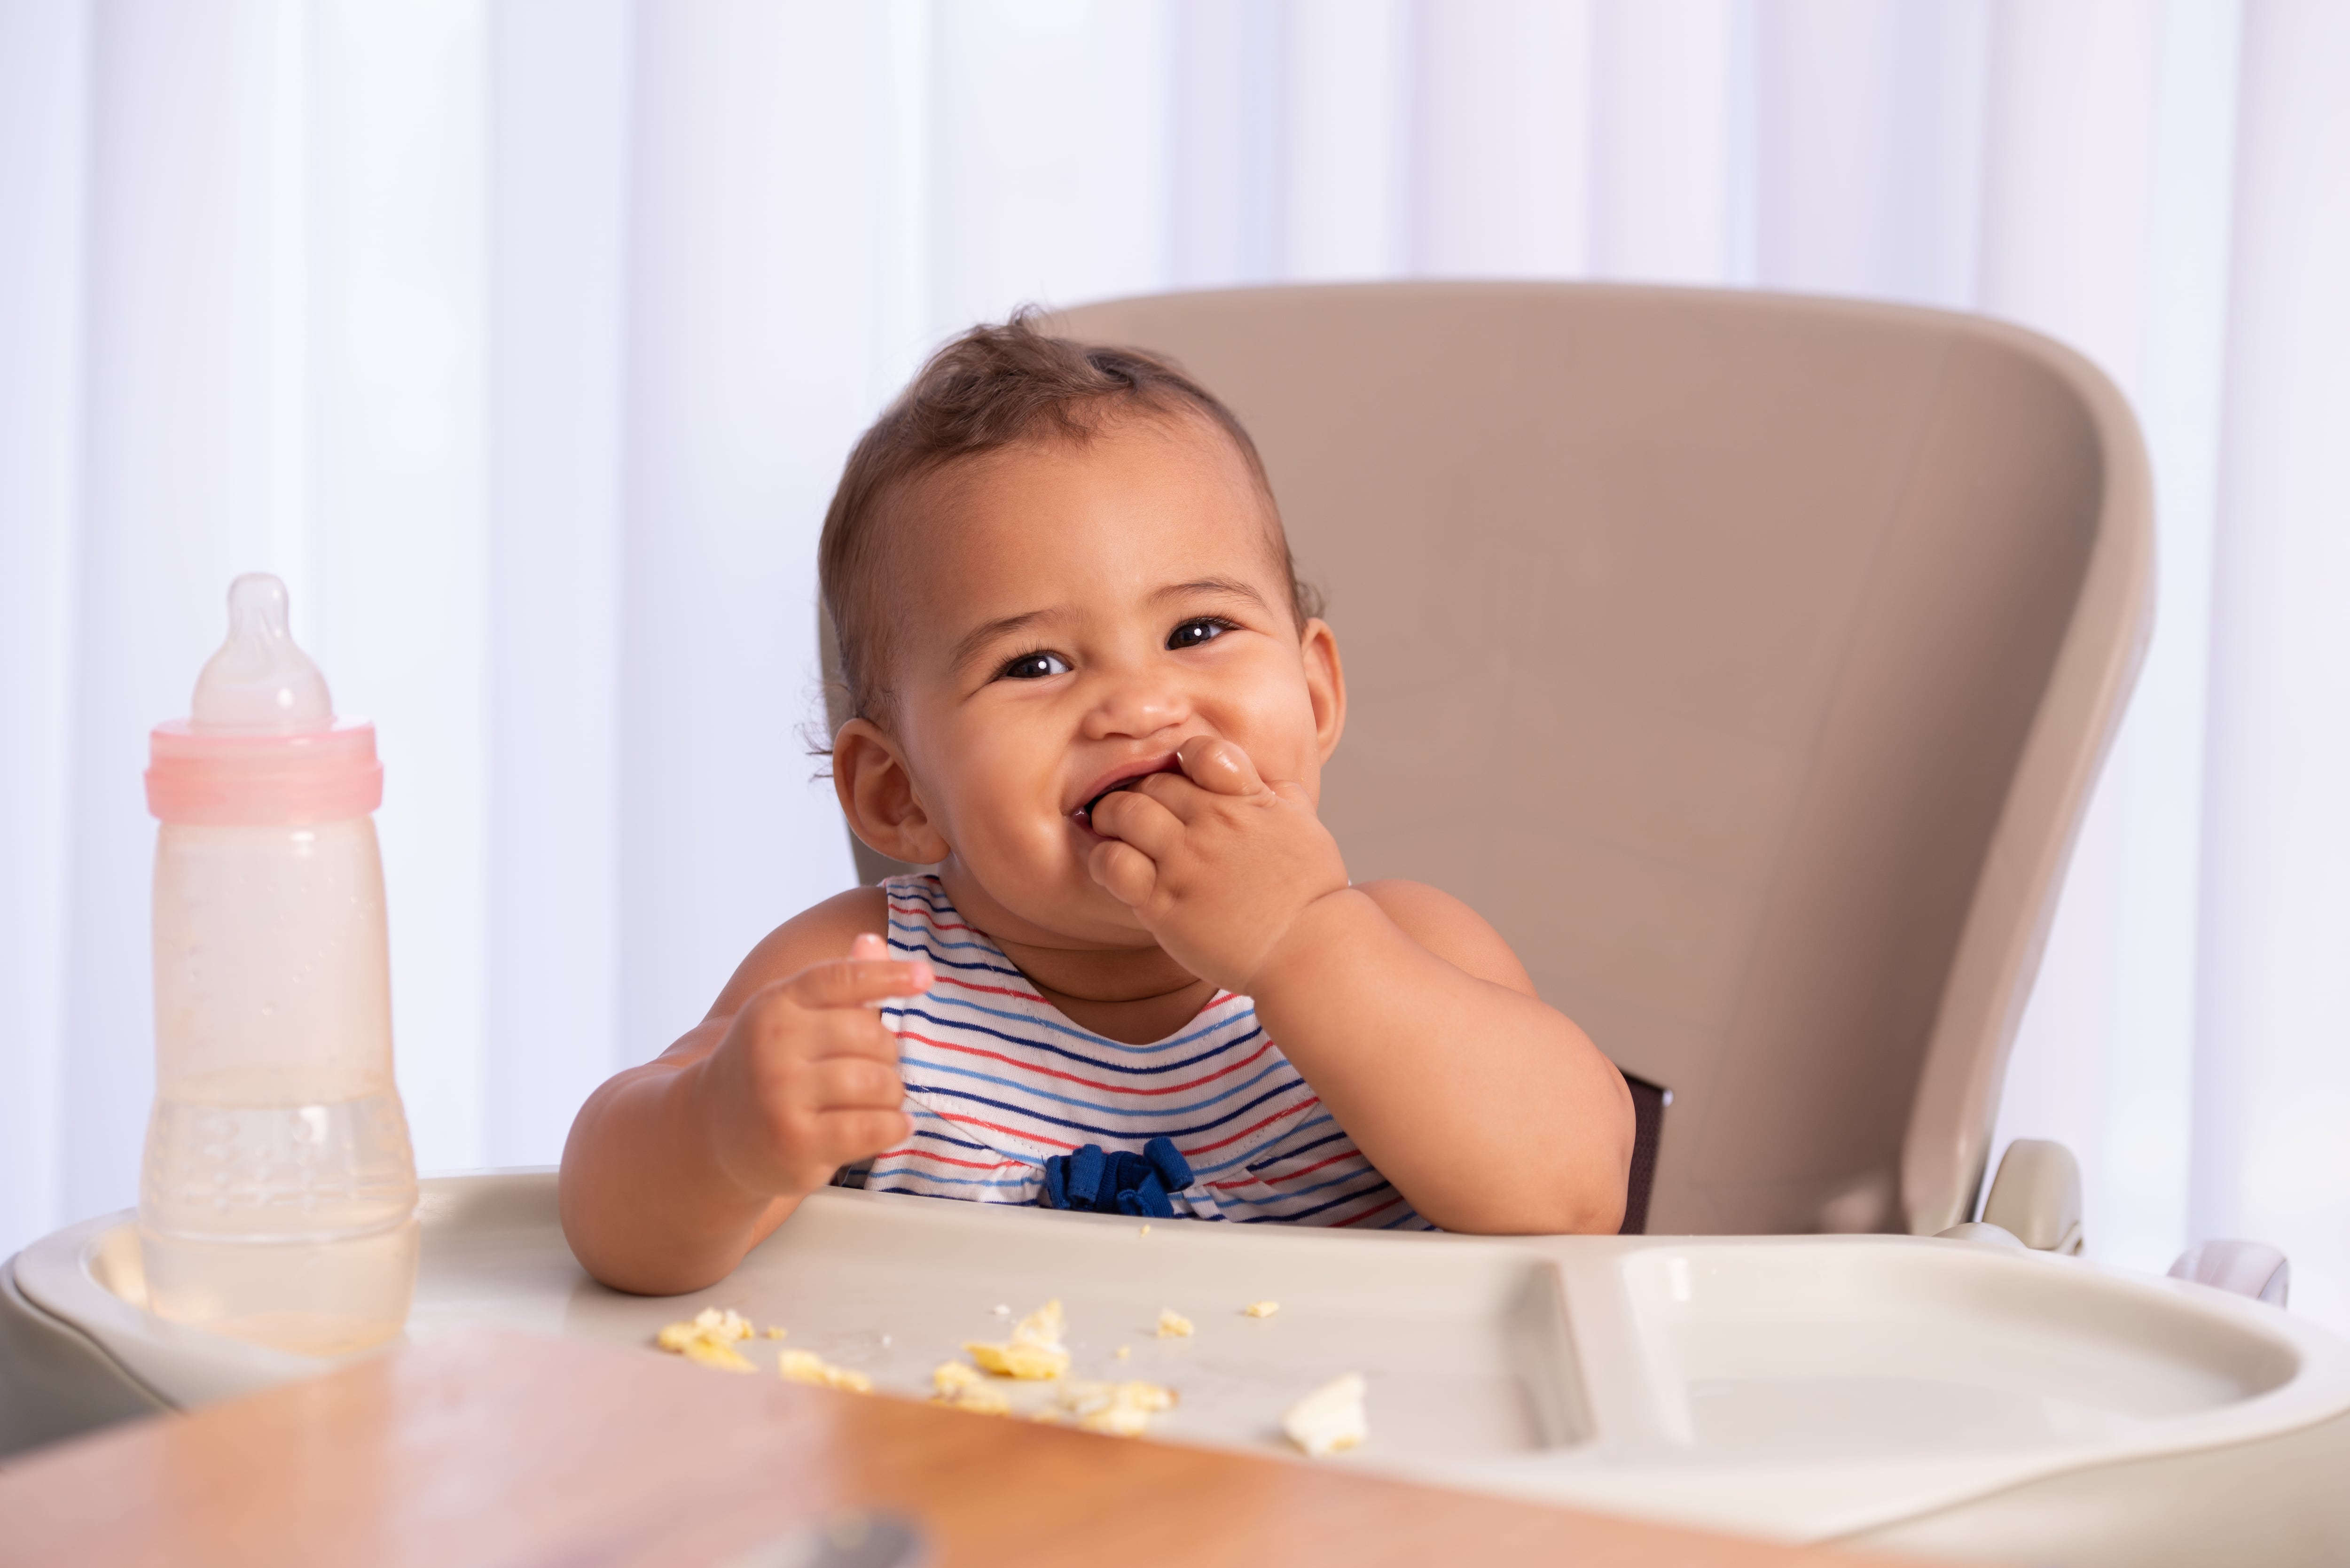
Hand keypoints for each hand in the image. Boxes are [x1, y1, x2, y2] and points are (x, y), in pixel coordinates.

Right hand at [692, 932, 929, 1199]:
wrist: (711, 1130)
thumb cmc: (768, 1066)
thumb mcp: (791, 1017)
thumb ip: (838, 985)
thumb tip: (872, 942)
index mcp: (775, 1005)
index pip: (841, 978)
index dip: (888, 975)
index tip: (924, 977)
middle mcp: (773, 1047)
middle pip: (870, 1036)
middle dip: (887, 1053)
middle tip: (874, 1067)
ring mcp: (781, 1097)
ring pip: (877, 1082)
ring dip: (891, 1093)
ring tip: (878, 1100)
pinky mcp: (796, 1144)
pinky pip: (873, 1128)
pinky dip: (894, 1126)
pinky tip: (889, 1124)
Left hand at [1086, 735, 1349, 991]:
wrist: (1310, 950)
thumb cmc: (1310, 893)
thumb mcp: (1306, 826)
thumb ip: (1279, 794)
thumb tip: (1261, 777)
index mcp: (1248, 800)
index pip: (1201, 752)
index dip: (1182, 759)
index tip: (1178, 777)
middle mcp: (1214, 824)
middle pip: (1153, 783)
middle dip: (1138, 791)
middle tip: (1132, 810)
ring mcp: (1187, 863)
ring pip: (1125, 813)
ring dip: (1110, 816)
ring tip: (1110, 829)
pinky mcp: (1166, 903)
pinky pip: (1115, 865)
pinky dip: (1104, 859)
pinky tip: (1111, 867)